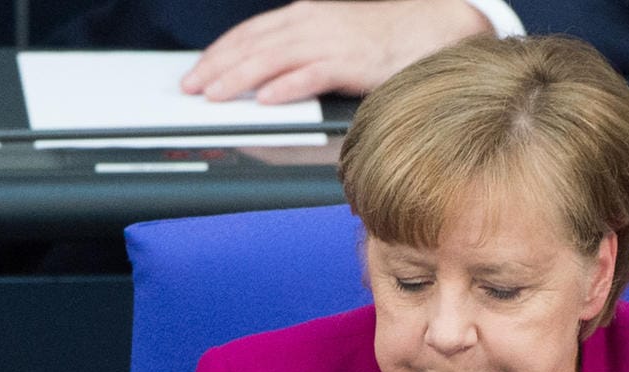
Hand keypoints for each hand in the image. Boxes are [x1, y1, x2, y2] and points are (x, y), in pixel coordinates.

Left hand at [180, 0, 491, 104]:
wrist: (436, 27)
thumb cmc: (388, 39)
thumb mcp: (337, 36)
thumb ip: (305, 52)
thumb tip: (272, 78)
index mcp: (306, 16)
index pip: (250, 32)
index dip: (219, 52)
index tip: (197, 71)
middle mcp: (313, 24)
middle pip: (253, 44)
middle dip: (217, 67)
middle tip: (192, 88)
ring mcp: (332, 41)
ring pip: (273, 58)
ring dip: (239, 77)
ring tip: (215, 95)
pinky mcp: (354, 62)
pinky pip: (312, 74)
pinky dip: (286, 85)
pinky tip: (267, 98)